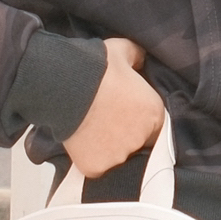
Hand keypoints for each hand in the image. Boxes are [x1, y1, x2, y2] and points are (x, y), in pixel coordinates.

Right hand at [64, 37, 165, 178]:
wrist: (66, 84)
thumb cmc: (97, 66)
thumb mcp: (123, 51)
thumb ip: (137, 57)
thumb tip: (141, 59)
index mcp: (154, 114)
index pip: (154, 128)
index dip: (139, 123)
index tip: (124, 116)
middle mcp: (141, 138)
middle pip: (137, 146)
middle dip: (125, 137)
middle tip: (105, 122)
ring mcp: (119, 156)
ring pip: (117, 158)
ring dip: (108, 149)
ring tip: (91, 131)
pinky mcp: (97, 167)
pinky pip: (96, 168)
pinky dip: (90, 158)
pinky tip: (82, 142)